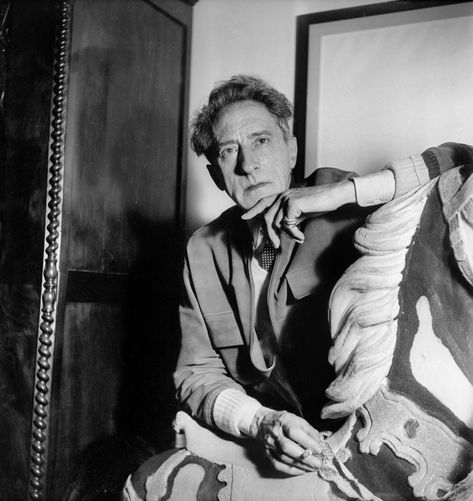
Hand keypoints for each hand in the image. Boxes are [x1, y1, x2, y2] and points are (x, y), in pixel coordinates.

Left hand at [241, 181, 355, 247]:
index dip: (253, 210)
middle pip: (267, 218)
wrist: (334, 196)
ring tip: (297, 240)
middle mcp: (282, 195)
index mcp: (283, 195)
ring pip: (276, 223)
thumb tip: (279, 230)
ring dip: (285, 236)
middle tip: (276, 246)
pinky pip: (287, 224)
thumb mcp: (301, 211)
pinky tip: (301, 237)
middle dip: (270, 234)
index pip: (263, 202)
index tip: (244, 217)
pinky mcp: (292, 203)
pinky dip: (293, 234)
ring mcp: (287, 198)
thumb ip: (288, 217)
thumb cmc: (320, 204)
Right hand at [249, 408, 324, 475]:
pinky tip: (302, 470)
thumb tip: (320, 443)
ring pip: (284, 457)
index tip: (319, 450)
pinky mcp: (267, 453)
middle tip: (318, 463)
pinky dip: (291, 470)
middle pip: (288, 447)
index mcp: (284, 421)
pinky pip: (278, 465)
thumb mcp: (298, 420)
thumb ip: (310, 431)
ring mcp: (270, 444)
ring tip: (313, 468)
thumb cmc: (284, 421)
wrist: (264, 422)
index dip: (307, 442)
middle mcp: (275, 433)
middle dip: (304, 457)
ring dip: (300, 465)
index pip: (294, 432)